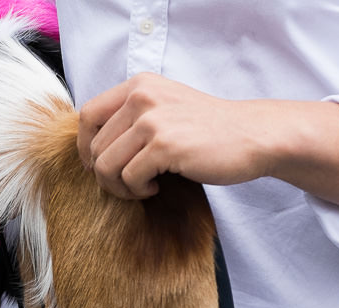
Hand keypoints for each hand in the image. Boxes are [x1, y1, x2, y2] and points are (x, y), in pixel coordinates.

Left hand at [77, 72, 272, 198]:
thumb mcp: (165, 107)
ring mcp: (152, 120)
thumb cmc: (208, 129)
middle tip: (130, 184)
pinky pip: (129, 178)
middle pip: (94, 147)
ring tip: (142, 187)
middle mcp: (141, 97)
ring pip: (105, 166)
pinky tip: (156, 188)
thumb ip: (131, 117)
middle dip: (105, 175)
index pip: (87, 115)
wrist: (252, 135)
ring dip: (119, 186)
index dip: (86, 146)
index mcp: (138, 85)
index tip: (98, 164)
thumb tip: (92, 148)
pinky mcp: (164, 145)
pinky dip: (138, 191)